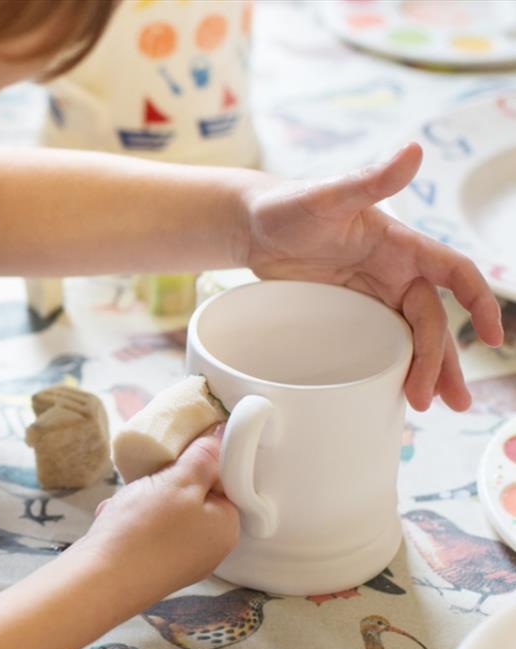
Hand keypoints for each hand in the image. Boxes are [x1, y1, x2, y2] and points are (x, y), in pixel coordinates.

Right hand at [80, 431, 237, 601]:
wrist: (101, 580)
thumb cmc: (144, 529)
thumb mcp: (178, 481)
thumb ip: (203, 458)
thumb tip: (222, 437)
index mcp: (226, 527)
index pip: (224, 482)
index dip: (199, 463)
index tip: (174, 458)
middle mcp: (209, 548)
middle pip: (192, 497)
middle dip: (163, 483)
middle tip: (144, 481)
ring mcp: (180, 561)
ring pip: (164, 512)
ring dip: (140, 500)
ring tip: (124, 504)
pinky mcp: (154, 568)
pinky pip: (146, 531)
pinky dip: (129, 521)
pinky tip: (113, 522)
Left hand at [241, 143, 502, 411]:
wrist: (249, 227)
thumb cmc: (288, 204)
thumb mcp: (328, 195)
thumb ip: (370, 180)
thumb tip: (413, 151)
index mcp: (400, 244)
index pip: (453, 273)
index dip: (477, 302)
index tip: (492, 335)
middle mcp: (394, 272)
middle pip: (432, 320)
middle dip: (442, 360)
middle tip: (447, 400)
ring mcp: (372, 296)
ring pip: (411, 338)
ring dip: (426, 371)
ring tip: (434, 405)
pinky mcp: (347, 314)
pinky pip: (379, 345)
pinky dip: (392, 368)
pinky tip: (395, 393)